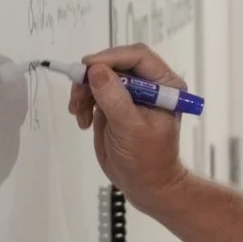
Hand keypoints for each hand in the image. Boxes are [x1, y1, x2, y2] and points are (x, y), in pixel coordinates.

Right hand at [67, 43, 189, 208]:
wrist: (145, 185)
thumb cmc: (146, 159)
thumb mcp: (130, 128)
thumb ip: (114, 98)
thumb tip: (96, 70)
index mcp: (164, 84)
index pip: (137, 56)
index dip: (111, 57)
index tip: (88, 68)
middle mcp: (148, 84)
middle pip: (114, 63)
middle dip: (92, 77)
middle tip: (78, 96)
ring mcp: (129, 93)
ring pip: (99, 76)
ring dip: (83, 91)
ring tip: (78, 113)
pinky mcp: (113, 104)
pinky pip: (93, 91)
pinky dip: (82, 102)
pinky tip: (82, 121)